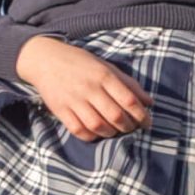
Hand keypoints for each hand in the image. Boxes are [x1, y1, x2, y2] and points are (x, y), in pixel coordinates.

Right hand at [16, 36, 151, 141]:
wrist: (45, 59)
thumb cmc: (80, 63)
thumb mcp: (106, 67)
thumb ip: (128, 84)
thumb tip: (149, 103)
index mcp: (104, 75)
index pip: (129, 101)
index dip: (142, 116)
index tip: (147, 123)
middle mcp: (89, 88)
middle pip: (116, 116)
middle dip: (128, 127)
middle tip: (131, 127)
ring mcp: (73, 100)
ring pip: (98, 126)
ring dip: (111, 132)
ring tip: (114, 130)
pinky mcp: (60, 109)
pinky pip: (79, 130)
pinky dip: (91, 135)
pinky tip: (96, 131)